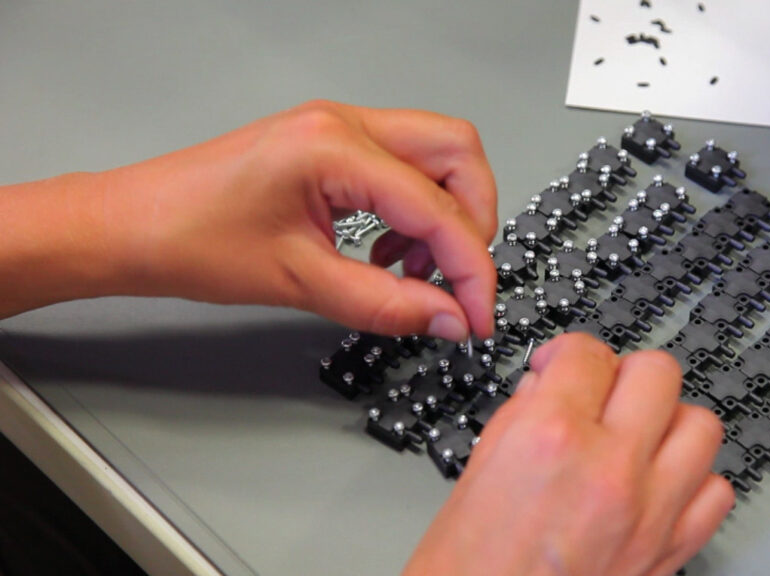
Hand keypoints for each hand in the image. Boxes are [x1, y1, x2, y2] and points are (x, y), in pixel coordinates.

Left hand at [1, 100, 496, 338]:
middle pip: (458, 153)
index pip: (437, 206)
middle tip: (460, 280)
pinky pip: (404, 167)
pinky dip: (415, 211)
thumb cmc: (190, 240)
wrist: (135, 226)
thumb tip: (448, 317)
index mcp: (333, 147)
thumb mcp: (297, 283)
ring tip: (414, 271)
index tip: (476, 315)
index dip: (470, 269)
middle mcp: (343, 123)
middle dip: (473, 220)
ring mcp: (339, 128)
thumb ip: (385, 303)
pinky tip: (388, 253)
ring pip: (437, 155)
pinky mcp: (333, 145)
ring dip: (444, 215)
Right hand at [404, 333, 733, 575]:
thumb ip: (522, 413)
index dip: (567, 353)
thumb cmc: (468, 570)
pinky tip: (658, 484)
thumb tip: (550, 385)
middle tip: (598, 393)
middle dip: (622, 374)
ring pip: (700, 425)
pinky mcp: (669, 551)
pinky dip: (692, 480)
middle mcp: (609, 469)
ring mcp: (649, 512)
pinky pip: (715, 492)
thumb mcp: (477, 469)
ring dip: (666, 421)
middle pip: (657, 372)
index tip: (560, 365)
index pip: (586, 352)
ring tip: (635, 435)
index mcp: (550, 438)